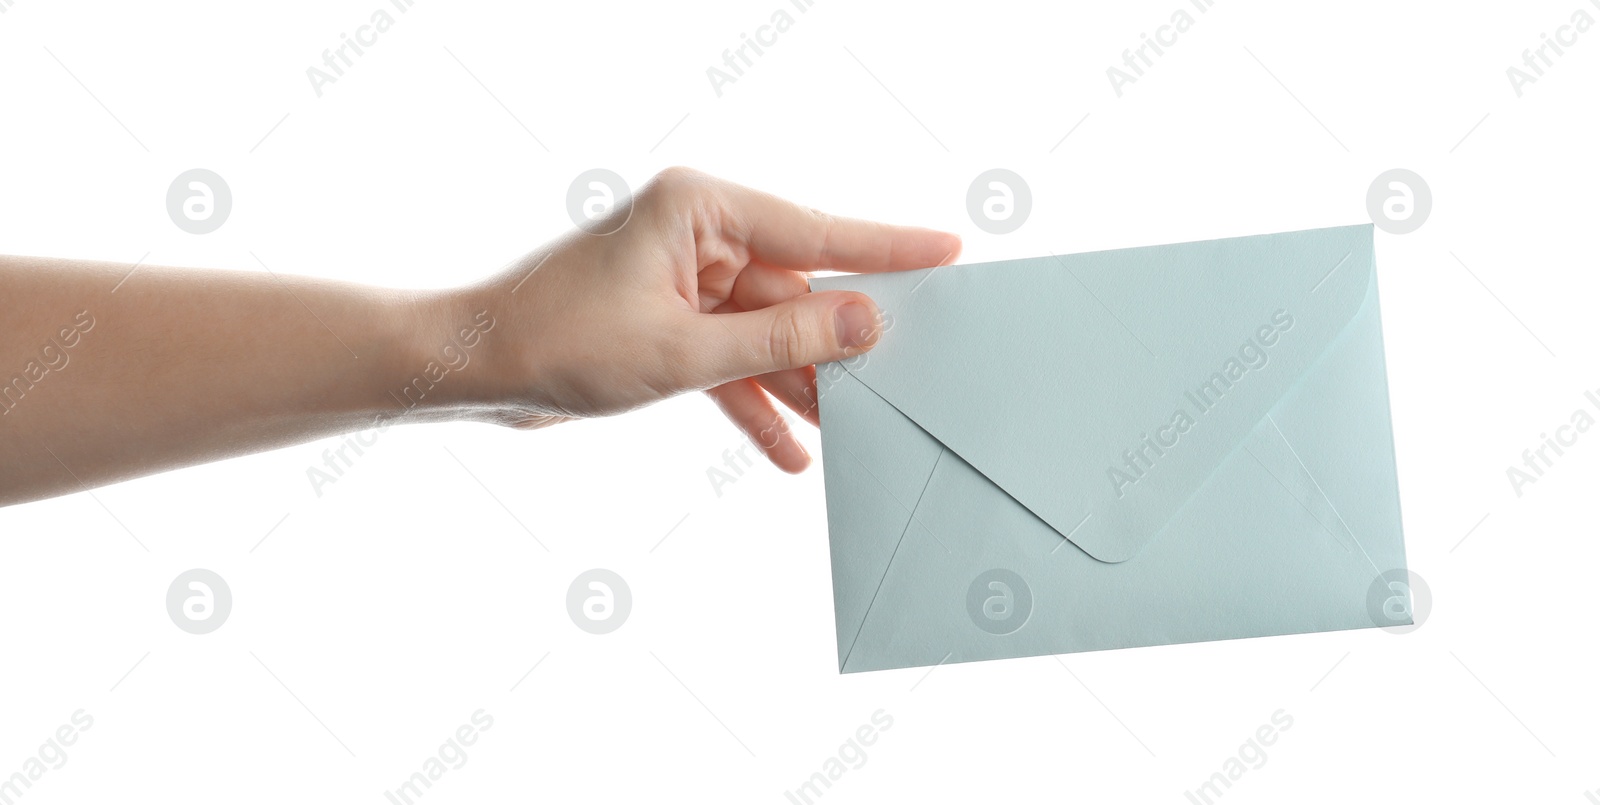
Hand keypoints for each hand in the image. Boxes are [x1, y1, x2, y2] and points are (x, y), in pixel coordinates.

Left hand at [450, 167, 960, 471]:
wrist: (471, 372)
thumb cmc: (556, 341)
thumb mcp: (685, 352)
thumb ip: (783, 342)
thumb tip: (865, 323)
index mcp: (699, 208)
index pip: (814, 231)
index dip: (886, 250)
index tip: (947, 252)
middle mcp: (697, 234)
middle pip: (797, 288)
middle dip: (840, 340)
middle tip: (908, 366)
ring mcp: (685, 279)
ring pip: (768, 333)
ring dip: (799, 383)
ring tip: (852, 427)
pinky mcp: (670, 322)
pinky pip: (732, 360)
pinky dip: (754, 401)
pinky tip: (789, 450)